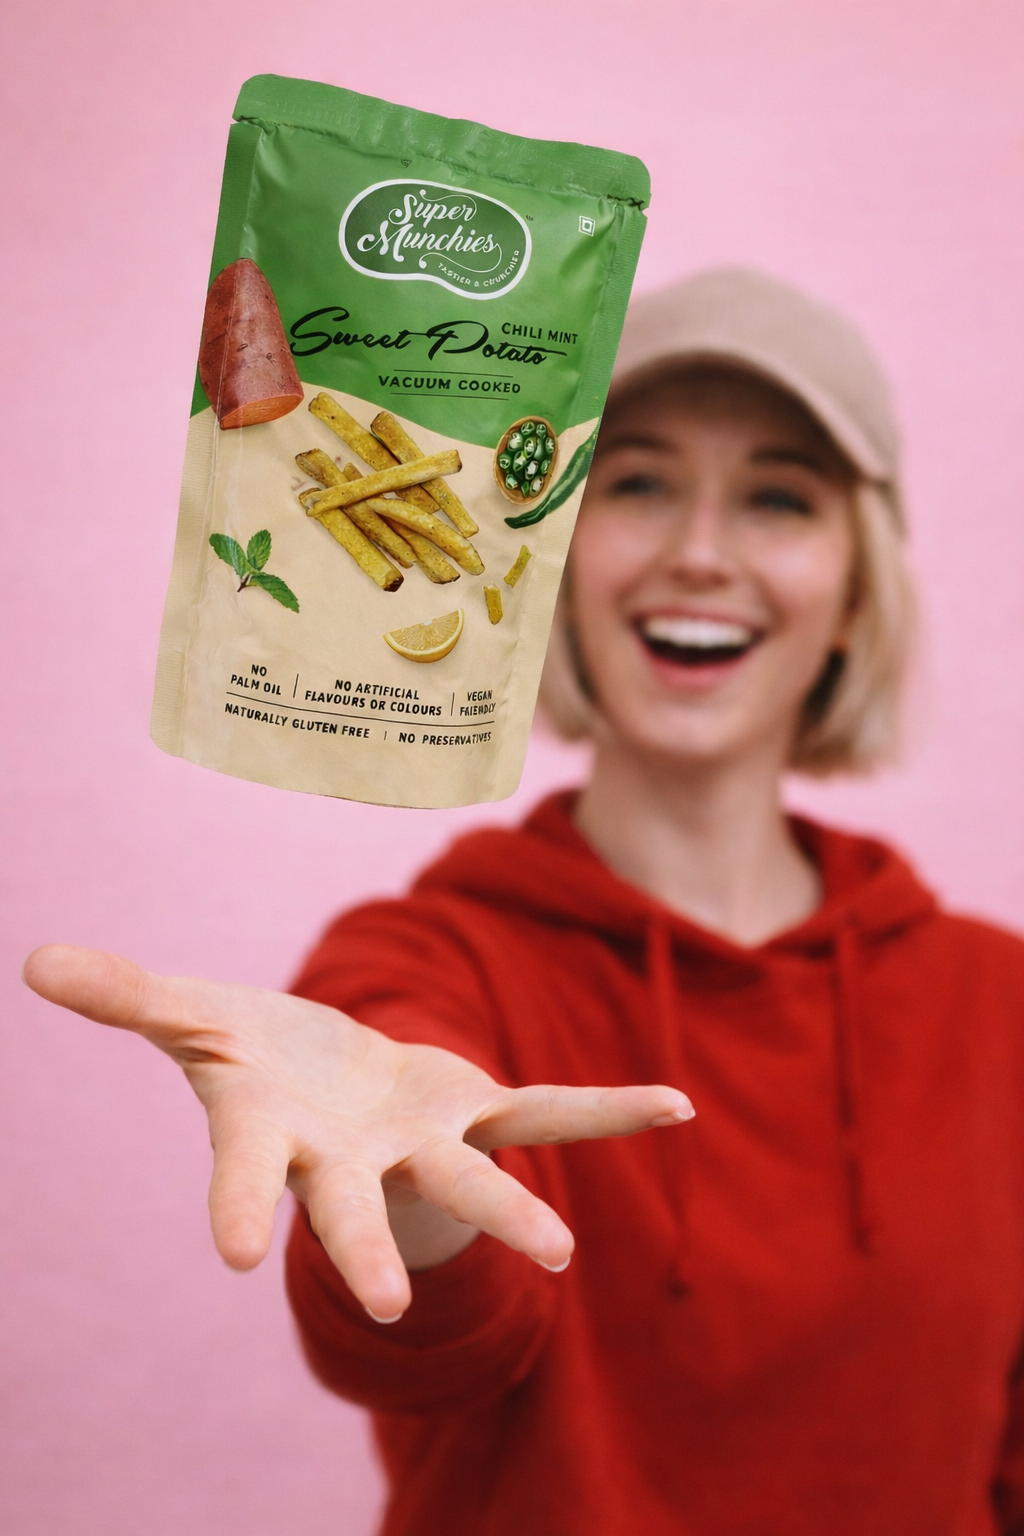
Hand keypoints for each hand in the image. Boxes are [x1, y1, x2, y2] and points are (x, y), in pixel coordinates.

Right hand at [23, 945, 693, 1320]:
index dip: (236, 1205)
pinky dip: (609, 1110)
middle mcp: (348, 1156)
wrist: (329, 1085)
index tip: (231, 1255)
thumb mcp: (192, 1017)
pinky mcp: (475, 1108)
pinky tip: (676, 1106)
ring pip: (466, 1177)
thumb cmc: (256, 1062)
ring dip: (508, 1212)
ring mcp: (418, 1139)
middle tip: (388, 1300)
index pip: (245, 1173)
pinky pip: (549, 1109)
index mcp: (272, 1131)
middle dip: (367, 1244)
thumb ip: (127, 994)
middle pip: (353, 1204)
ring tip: (560, 1253)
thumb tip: (33, 960)